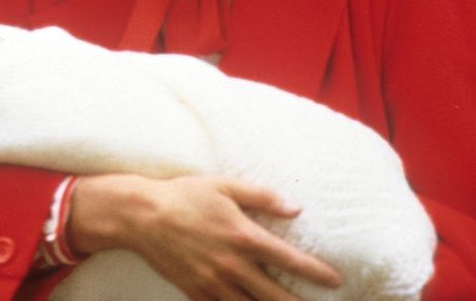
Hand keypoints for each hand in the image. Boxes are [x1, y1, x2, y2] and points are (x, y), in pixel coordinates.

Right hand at [65, 174, 342, 300]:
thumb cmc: (183, 196)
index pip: (291, 261)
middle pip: (277, 296)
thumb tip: (296, 208)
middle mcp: (232, 265)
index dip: (318, 273)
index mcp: (244, 236)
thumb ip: (262, 196)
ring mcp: (213, 282)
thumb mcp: (224, 186)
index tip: (336, 281)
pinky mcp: (195, 291)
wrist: (140, 216)